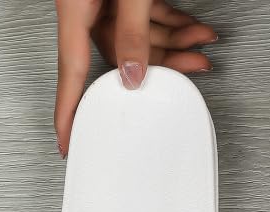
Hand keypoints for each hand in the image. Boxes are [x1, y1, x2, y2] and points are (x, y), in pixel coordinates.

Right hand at [54, 0, 216, 156]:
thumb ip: (133, 31)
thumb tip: (134, 74)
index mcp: (76, 10)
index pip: (72, 76)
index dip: (68, 113)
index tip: (69, 141)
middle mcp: (87, 7)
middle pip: (123, 55)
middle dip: (163, 65)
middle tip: (193, 69)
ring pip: (141, 36)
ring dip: (176, 42)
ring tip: (201, 44)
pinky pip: (146, 15)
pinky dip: (171, 22)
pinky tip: (192, 29)